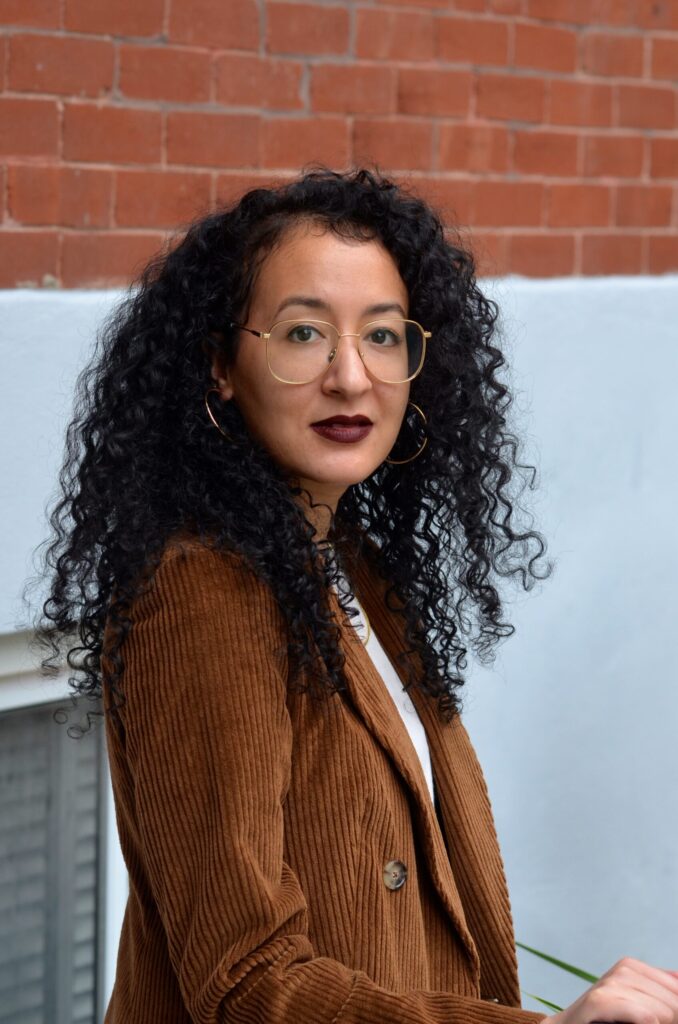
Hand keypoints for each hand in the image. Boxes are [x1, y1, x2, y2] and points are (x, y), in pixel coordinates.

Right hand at [548, 958, 677, 1023]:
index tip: (663, 1019)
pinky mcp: (600, 1000)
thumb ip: (657, 989)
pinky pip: (646, 1017)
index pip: (676, 987)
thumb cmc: (602, 1020)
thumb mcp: (632, 1001)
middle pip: (673, 1002)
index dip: (675, 1012)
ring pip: (662, 1011)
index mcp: (632, 967)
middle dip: (669, 1021)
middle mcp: (623, 969)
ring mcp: (610, 983)